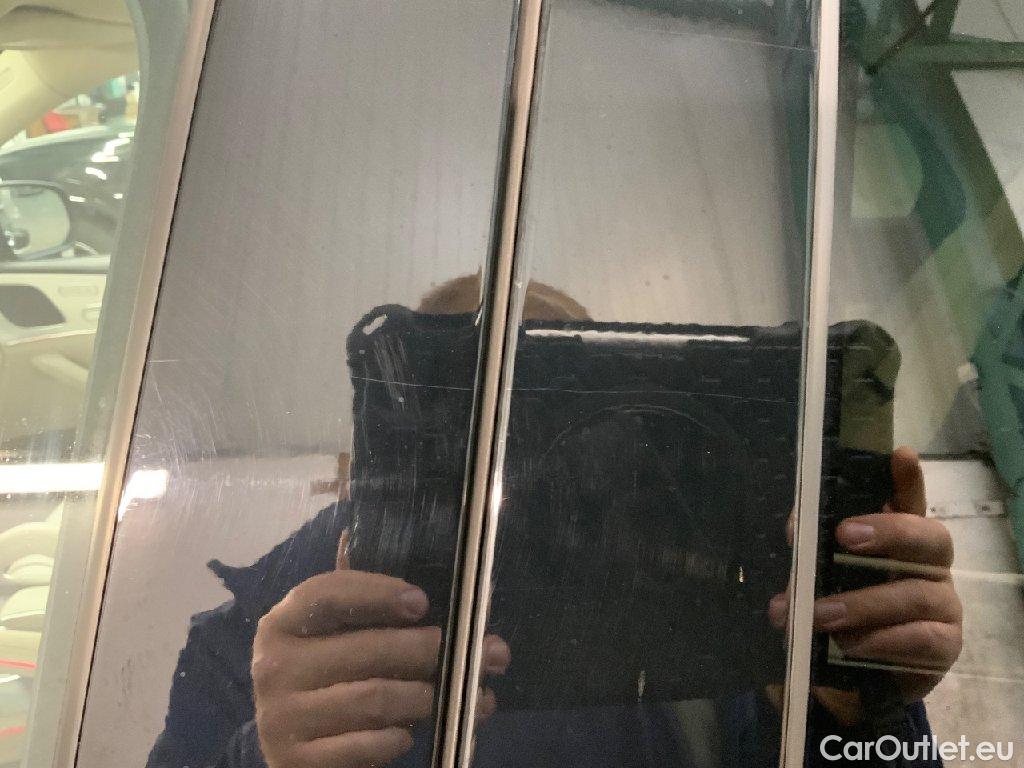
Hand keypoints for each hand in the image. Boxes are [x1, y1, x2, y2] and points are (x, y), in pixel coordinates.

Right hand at [252, 538, 509, 767]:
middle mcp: (273, 666)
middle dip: (433, 650)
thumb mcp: (337, 633)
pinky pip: (366, 746)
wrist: (292, 747)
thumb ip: (368, 600)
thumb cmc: (327, 675)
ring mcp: (280, 718)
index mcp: (283, 622)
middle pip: (366, 649)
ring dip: (430, 696)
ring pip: (375, 699)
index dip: (376, 592)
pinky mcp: (296, 762)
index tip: (422, 601)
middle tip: (486, 652)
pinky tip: (413, 731)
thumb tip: (414, 560)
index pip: (327, 593)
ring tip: (470, 694)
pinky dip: (399, 738)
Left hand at [769, 447, 961, 718]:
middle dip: (889, 531)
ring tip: (821, 615)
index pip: (911, 501)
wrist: (857, 676)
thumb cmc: (843, 609)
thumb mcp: (822, 577)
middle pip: (930, 537)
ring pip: (915, 594)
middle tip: (844, 535)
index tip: (899, 455)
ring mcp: (944, 604)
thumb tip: (795, 527)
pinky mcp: (944, 645)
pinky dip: (880, 641)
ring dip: (863, 604)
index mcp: (902, 539)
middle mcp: (931, 565)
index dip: (908, 479)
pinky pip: (920, 639)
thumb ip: (812, 548)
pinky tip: (849, 645)